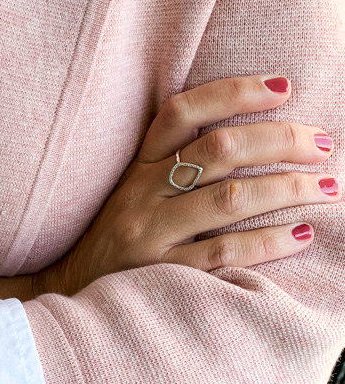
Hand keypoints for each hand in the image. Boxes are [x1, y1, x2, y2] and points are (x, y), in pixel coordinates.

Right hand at [37, 76, 337, 297]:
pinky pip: (223, 253)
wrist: (65, 295)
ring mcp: (150, 234)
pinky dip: (267, 242)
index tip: (284, 87)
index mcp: (138, 167)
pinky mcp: (160, 274)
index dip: (235, 92)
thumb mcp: (131, 193)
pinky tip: (300, 235)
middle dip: (281, 141)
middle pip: (220, 149)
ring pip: (229, 199)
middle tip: (325, 143)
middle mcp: (142, 194)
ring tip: (329, 187)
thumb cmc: (113, 241)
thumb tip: (249, 141)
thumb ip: (172, 165)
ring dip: (288, 189)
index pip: (183, 112)